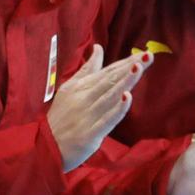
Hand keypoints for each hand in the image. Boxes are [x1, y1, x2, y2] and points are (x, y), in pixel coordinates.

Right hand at [47, 46, 149, 171]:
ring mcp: (87, 115)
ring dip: (124, 82)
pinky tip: (127, 97)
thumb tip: (98, 47)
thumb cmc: (61, 116)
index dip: (125, 62)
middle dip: (130, 67)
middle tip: (148, 55)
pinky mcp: (90, 133)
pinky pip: (106, 119)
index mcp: (80, 86)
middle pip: (110, 80)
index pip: (107, 72)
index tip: (143, 52)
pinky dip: (116, 109)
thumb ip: (87, 70)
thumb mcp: (69, 88)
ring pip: (110, 96)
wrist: (46, 147)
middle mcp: (84, 98)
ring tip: (138, 68)